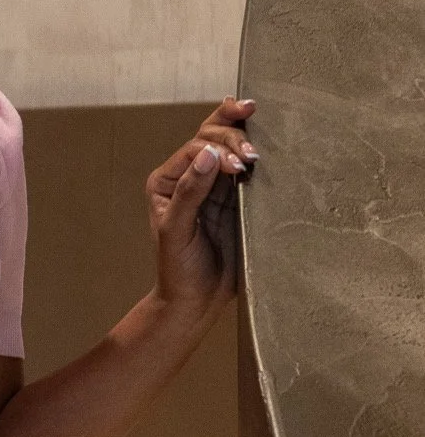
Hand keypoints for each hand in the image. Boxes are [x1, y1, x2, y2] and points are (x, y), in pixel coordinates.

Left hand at [145, 97, 256, 323]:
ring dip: (245, 141)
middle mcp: (189, 178)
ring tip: (260, 152)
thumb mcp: (176, 231)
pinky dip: (256, 159)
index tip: (237, 168)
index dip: (217, 150)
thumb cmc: (178, 269)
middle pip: (210, 138)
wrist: (197, 300)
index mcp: (167, 181)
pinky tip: (268, 151)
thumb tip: (208, 155)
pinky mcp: (236, 200)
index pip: (194, 150)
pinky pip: (247, 171)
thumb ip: (189, 193)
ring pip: (229, 148)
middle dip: (232, 136)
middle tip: (253, 154)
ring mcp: (215, 187)